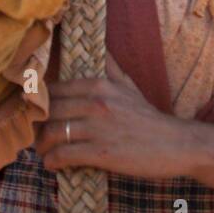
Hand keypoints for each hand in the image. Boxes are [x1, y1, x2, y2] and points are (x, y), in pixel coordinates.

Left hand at [34, 51, 194, 179]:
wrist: (176, 144)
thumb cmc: (149, 116)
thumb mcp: (129, 85)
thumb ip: (110, 67)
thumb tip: (101, 47)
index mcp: (99, 85)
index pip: (55, 90)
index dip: (41, 104)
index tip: (38, 114)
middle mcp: (95, 103)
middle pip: (50, 111)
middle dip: (38, 126)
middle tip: (37, 136)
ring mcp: (98, 128)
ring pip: (53, 133)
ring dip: (42, 146)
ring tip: (43, 152)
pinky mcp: (101, 153)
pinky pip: (64, 154)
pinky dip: (53, 161)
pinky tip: (53, 164)